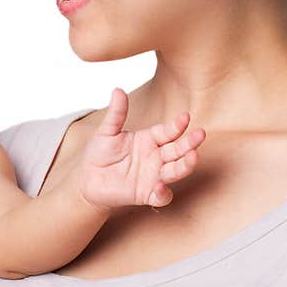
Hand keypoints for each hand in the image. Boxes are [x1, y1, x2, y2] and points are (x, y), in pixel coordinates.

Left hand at [80, 89, 204, 210]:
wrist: (87, 179)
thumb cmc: (100, 153)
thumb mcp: (107, 131)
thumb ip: (116, 113)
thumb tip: (117, 90)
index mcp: (149, 140)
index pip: (168, 131)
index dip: (177, 125)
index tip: (185, 117)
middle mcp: (156, 157)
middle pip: (178, 150)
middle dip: (190, 143)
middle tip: (200, 134)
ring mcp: (154, 176)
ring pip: (175, 171)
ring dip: (185, 165)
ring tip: (192, 157)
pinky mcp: (147, 194)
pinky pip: (161, 196)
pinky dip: (163, 193)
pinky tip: (160, 187)